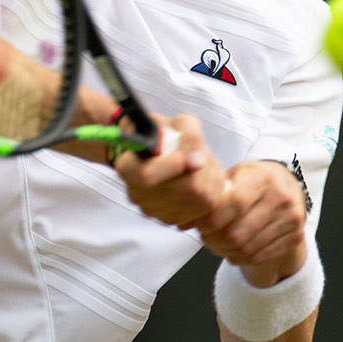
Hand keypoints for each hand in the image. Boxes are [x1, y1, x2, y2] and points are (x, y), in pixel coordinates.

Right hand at [114, 114, 227, 228]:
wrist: (162, 151)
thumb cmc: (164, 135)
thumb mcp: (174, 122)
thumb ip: (187, 133)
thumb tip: (197, 159)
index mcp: (129, 168)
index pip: (146, 176)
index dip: (170, 167)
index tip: (182, 156)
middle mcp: (139, 194)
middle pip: (184, 188)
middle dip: (202, 167)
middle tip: (200, 153)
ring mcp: (157, 211)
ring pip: (200, 197)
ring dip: (211, 176)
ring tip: (203, 162)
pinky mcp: (176, 219)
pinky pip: (207, 206)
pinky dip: (213, 188)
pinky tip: (204, 176)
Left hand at [192, 160, 307, 284]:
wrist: (288, 185)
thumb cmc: (253, 179)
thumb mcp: (233, 176)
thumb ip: (210, 196)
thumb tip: (182, 223)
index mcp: (262, 177)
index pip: (233, 205)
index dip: (211, 220)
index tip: (199, 225)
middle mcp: (280, 197)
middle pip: (237, 233)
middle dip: (214, 241)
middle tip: (205, 238)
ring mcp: (291, 218)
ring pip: (247, 248)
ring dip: (225, 252)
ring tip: (216, 245)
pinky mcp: (295, 235)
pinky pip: (260, 256)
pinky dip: (240, 258)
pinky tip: (232, 251)